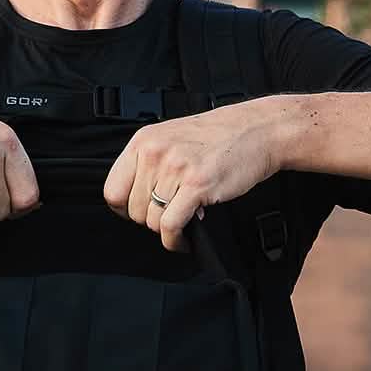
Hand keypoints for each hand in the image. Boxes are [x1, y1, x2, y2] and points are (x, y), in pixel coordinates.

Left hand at [103, 100, 286, 250]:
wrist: (258, 130)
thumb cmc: (220, 136)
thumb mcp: (172, 138)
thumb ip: (149, 163)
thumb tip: (134, 197)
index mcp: (143, 141)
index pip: (112, 190)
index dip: (125, 209)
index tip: (139, 213)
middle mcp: (155, 153)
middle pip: (133, 210)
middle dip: (151, 219)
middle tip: (171, 214)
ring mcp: (175, 168)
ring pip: (152, 221)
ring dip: (167, 230)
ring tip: (182, 224)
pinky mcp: (196, 185)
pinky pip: (170, 226)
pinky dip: (175, 240)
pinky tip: (184, 239)